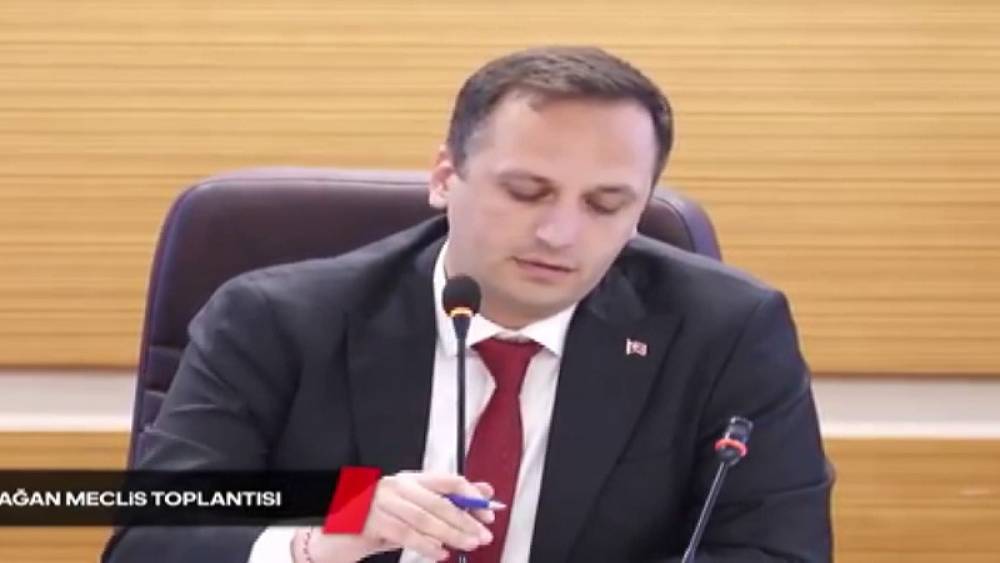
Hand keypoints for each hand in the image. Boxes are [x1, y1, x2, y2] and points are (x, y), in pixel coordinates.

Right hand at [300, 471, 496, 561]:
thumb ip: (445, 503)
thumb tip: (483, 496)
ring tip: (467, 544)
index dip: (471, 496)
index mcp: (409, 480)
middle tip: (483, 534)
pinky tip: (439, 552)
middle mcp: (396, 486)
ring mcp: (381, 502)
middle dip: (465, 520)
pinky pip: (404, 533)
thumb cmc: (375, 524)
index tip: (487, 512)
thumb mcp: (413, 513)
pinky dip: (425, 544)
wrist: (333, 536)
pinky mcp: (370, 520)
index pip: (448, 480)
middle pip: (440, 501)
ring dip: (451, 533)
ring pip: (425, 518)